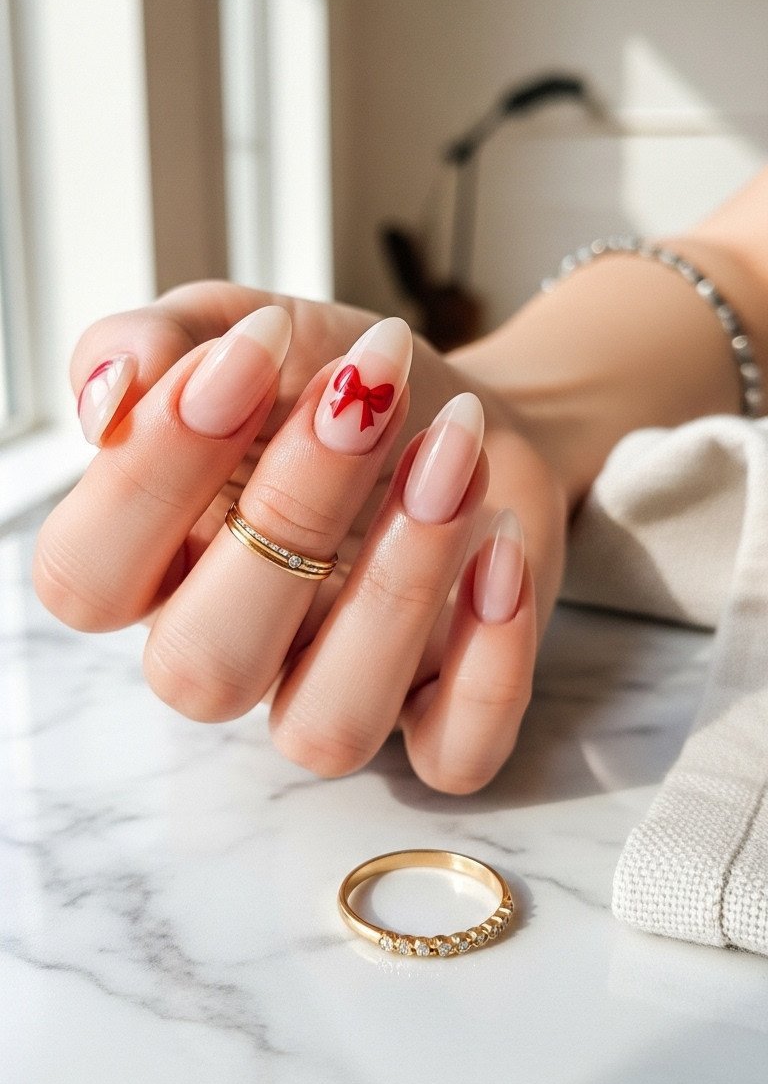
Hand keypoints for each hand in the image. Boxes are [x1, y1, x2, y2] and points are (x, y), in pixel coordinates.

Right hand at [34, 281, 567, 792]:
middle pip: (201, 666)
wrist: (467, 408)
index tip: (251, 352)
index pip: (86, 578)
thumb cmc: (337, 378)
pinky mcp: (441, 713)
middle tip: (364, 396)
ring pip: (326, 724)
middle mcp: (229, 648)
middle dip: (288, 515)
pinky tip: (503, 547)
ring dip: (398, 588)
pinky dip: (490, 663)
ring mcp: (334, 691)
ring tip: (453, 457)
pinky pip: (454, 754)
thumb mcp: (245, 329)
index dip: (149, 475)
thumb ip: (159, 342)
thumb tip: (107, 398)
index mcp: (156, 565)